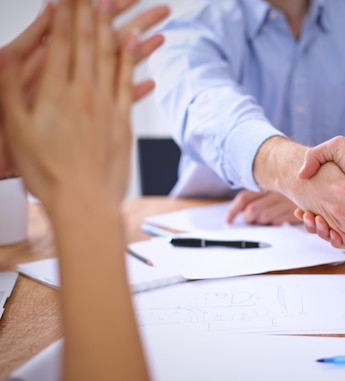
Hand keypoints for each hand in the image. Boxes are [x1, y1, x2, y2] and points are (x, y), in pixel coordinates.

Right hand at [0, 0, 143, 207]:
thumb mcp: (16, 130)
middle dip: (86, 12)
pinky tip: (137, 42)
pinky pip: (129, 83)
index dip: (62, 15)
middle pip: (86, 44)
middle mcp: (84, 94)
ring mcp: (107, 106)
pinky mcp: (124, 121)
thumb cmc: (46, 172)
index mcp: (55, 94)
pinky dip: (132, 59)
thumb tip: (5, 55)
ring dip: (110, 27)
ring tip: (111, 2)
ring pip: (109, 58)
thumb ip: (10, 90)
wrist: (84, 201)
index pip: (58, 44)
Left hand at [226, 190, 299, 224]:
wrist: (316, 184)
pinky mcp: (292, 211)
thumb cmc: (293, 185)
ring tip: (271, 216)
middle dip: (249, 219)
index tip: (228, 221)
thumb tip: (244, 211)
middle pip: (251, 211)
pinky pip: (278, 222)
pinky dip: (276, 222)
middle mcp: (273, 191)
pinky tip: (281, 217)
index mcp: (266, 183)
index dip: (233, 211)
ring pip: (263, 218)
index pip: (244, 198)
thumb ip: (260, 196)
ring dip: (264, 221)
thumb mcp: (275, 185)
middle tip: (253, 221)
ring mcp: (283, 201)